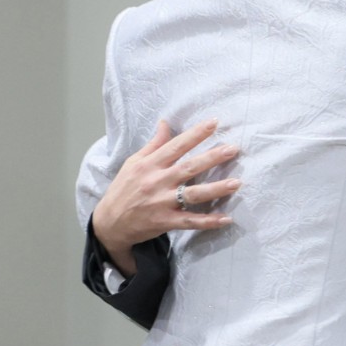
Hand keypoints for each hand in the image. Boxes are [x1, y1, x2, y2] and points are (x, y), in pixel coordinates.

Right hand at [91, 119, 240, 276]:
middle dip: (212, 158)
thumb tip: (165, 122)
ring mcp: (162, 203)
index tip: (214, 122)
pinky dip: (208, 221)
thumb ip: (153, 144)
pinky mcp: (165, 222)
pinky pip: (190, 221)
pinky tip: (226, 218)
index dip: (196, 134)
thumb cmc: (123, 189)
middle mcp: (157, 182)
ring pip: (193, 195)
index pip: (176, 145)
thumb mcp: (133, 163)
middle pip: (189, 167)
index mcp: (150, 164)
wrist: (109, 223)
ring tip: (236, 182)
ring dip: (216, 189)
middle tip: (233, 149)